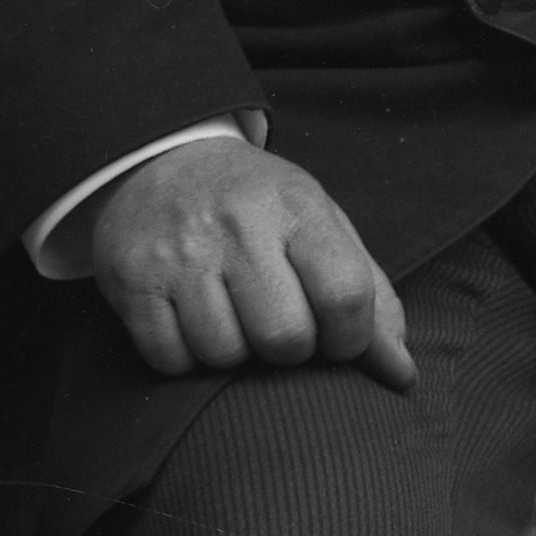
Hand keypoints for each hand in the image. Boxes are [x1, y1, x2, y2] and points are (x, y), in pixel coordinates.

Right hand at [89, 142, 417, 389]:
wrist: (162, 162)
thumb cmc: (259, 208)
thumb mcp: (321, 226)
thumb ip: (370, 296)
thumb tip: (402, 373)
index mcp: (298, 208)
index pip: (346, 295)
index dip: (351, 340)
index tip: (338, 341)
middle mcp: (239, 226)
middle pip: (284, 338)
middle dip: (290, 351)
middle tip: (278, 326)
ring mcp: (182, 254)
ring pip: (224, 355)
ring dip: (234, 355)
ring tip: (232, 317)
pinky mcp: (134, 281)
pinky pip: (170, 360)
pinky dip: (185, 359)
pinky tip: (191, 322)